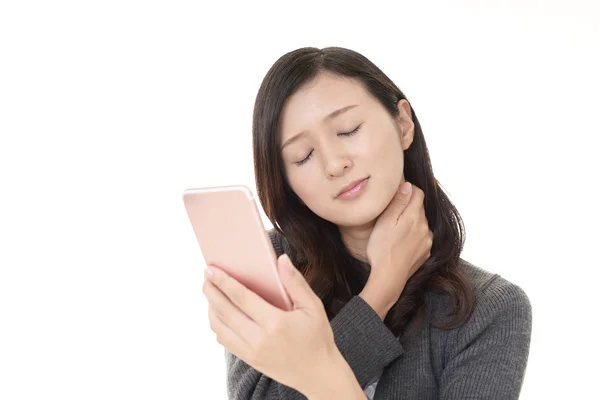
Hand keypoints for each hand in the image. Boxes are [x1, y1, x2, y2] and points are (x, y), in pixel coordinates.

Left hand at [202, 253, 338, 396]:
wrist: (318, 374)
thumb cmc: (317, 338)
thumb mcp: (313, 307)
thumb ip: (295, 282)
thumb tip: (282, 259)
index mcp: (275, 323)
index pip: (241, 298)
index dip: (223, 282)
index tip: (211, 269)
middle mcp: (259, 339)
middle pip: (225, 311)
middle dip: (211, 291)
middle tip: (206, 276)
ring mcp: (252, 351)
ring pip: (220, 327)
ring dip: (211, 308)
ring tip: (211, 293)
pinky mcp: (249, 359)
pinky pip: (225, 340)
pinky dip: (217, 325)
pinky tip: (219, 313)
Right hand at [364, 179, 432, 313]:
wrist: (389, 277)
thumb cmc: (382, 249)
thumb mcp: (385, 221)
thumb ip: (398, 202)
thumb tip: (408, 186)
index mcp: (414, 216)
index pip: (418, 193)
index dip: (408, 190)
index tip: (397, 194)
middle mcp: (425, 227)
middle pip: (419, 208)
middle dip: (408, 207)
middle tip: (391, 214)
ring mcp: (427, 240)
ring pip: (421, 223)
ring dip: (411, 222)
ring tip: (395, 231)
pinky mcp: (426, 252)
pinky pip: (422, 237)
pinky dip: (414, 236)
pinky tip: (401, 243)